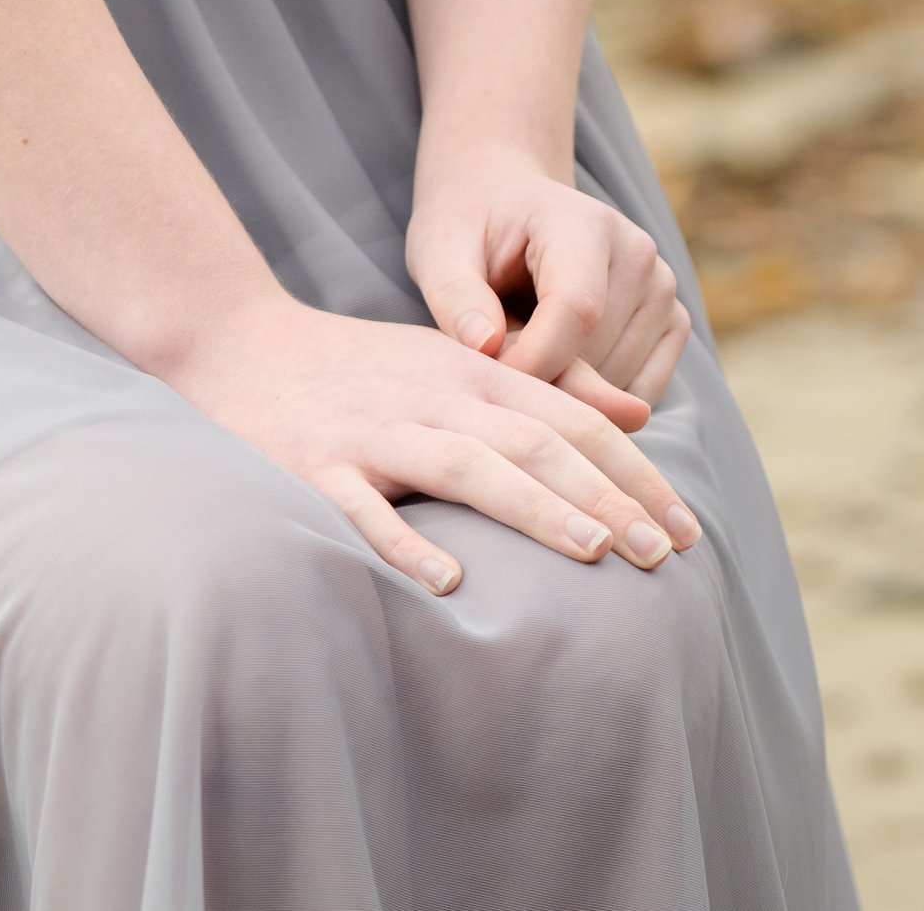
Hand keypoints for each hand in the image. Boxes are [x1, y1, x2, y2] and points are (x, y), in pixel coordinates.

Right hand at [163, 293, 701, 596]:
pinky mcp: (316, 465)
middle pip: (537, 443)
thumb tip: (634, 416)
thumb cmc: (358, 368)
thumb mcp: (452, 362)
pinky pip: (366, 509)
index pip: (571, 420)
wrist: (238, 342)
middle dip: (609, 497)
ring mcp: (375, 431)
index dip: (633, 470)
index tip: (685, 526)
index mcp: (472, 373)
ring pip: (470, 467)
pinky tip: (450, 580)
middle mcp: (435, 396)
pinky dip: (409, 543)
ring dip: (537, 509)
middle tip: (667, 554)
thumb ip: (538, 390)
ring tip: (596, 552)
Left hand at [406, 145, 691, 416]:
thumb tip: (484, 346)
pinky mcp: (673, 320)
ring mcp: (662, 287)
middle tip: (495, 360)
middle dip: (541, 382)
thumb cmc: (472, 229)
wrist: (508, 204)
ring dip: (568, 393)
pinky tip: (559, 367)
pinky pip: (642, 393)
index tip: (486, 382)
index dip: (531, 363)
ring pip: (620, 385)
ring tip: (525, 352)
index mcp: (583, 223)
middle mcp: (637, 252)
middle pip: (597, 356)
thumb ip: (456, 298)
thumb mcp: (441, 251)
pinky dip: (599, 401)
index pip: (577, 312)